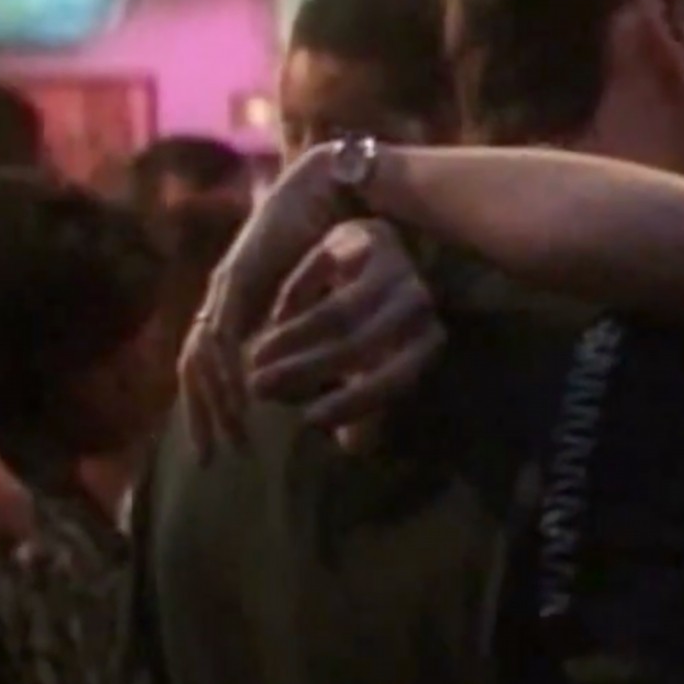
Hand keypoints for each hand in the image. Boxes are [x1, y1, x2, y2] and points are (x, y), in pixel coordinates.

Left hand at [177, 142, 359, 459]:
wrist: (334, 192)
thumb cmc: (337, 246)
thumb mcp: (325, 306)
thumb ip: (315, 337)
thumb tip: (330, 388)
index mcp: (240, 306)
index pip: (208, 366)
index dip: (208, 409)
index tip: (219, 449)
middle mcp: (223, 298)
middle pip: (193, 368)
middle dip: (201, 416)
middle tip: (213, 458)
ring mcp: (226, 289)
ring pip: (202, 356)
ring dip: (216, 400)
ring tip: (234, 432)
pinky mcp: (237, 279)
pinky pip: (223, 334)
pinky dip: (228, 369)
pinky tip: (244, 394)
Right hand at [248, 219, 445, 443]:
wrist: (371, 256)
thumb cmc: (373, 329)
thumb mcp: (372, 369)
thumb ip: (364, 405)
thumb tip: (353, 447)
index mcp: (429, 342)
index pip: (395, 379)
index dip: (354, 402)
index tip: (309, 420)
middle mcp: (418, 302)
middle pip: (359, 343)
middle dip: (305, 370)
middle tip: (260, 391)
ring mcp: (392, 265)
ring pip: (337, 311)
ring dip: (290, 341)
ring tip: (255, 361)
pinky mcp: (359, 236)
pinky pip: (319, 274)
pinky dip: (293, 300)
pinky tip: (271, 322)